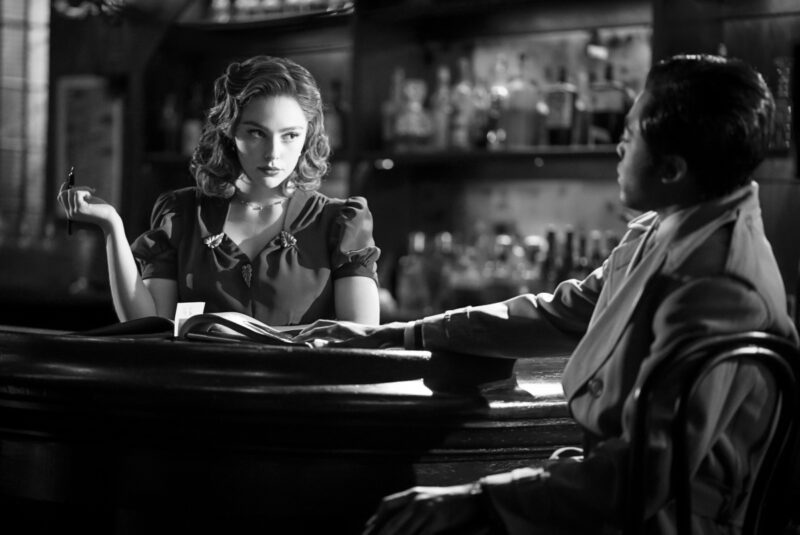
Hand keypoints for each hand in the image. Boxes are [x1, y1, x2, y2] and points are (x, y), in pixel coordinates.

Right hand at [57, 184, 118, 230]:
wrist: (109, 219)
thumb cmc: (101, 210)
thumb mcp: (88, 201)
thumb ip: (78, 196)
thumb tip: (70, 186)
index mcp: (71, 213)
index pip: (60, 198)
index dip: (63, 189)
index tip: (67, 182)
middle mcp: (70, 214)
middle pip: (63, 194)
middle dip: (75, 188)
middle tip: (88, 189)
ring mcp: (73, 212)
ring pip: (70, 192)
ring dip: (82, 189)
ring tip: (91, 194)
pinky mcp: (79, 208)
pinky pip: (76, 193)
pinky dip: (85, 191)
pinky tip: (91, 195)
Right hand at [293, 320, 404, 347]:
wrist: (383, 335)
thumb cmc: (369, 342)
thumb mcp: (350, 347)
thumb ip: (333, 347)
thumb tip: (317, 346)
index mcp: (338, 328)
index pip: (317, 331)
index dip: (305, 336)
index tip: (295, 341)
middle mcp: (340, 324)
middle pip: (319, 324)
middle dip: (307, 330)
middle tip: (298, 338)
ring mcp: (344, 326)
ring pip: (325, 325)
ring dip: (315, 330)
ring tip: (307, 337)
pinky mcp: (348, 329)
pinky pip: (331, 328)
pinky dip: (322, 331)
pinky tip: (323, 338)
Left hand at [363, 483, 490, 534]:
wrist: (474, 499)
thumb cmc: (449, 502)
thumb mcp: (427, 499)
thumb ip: (410, 507)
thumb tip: (393, 521)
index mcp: (413, 493)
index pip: (386, 505)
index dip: (374, 520)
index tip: (366, 531)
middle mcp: (417, 500)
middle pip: (391, 522)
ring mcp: (426, 511)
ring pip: (404, 533)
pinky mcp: (437, 522)